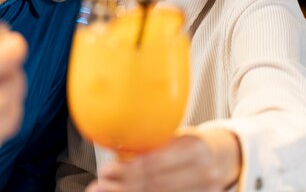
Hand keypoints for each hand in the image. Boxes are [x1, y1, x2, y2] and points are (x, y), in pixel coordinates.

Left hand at [85, 127, 240, 191]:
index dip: (128, 169)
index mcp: (194, 147)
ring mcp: (206, 190)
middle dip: (123, 187)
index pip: (156, 162)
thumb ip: (151, 144)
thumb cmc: (191, 145)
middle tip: (99, 186)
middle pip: (156, 185)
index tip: (106, 170)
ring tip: (106, 191)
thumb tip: (115, 152)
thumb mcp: (175, 137)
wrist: (224, 158)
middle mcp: (203, 172)